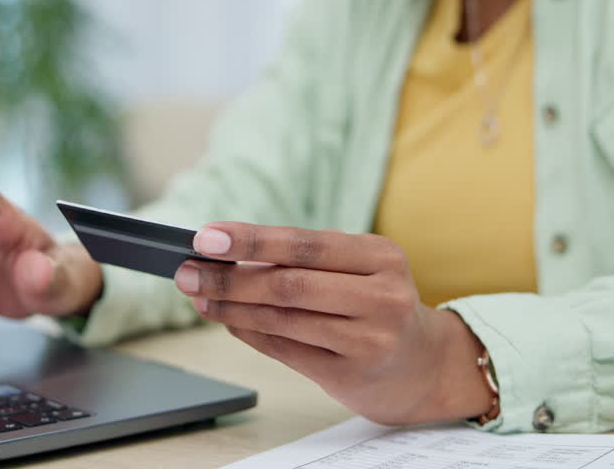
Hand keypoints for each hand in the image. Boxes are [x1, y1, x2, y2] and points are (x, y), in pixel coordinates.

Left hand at [173, 222, 493, 424]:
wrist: (425, 365)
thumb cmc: (377, 305)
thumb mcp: (359, 269)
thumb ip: (303, 261)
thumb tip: (227, 254)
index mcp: (382, 255)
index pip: (305, 244)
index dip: (251, 241)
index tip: (206, 238)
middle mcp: (382, 296)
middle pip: (289, 284)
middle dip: (229, 278)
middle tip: (188, 272)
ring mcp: (369, 339)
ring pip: (282, 319)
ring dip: (231, 307)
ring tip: (200, 297)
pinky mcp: (352, 375)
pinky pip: (285, 350)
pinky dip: (249, 333)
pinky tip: (227, 321)